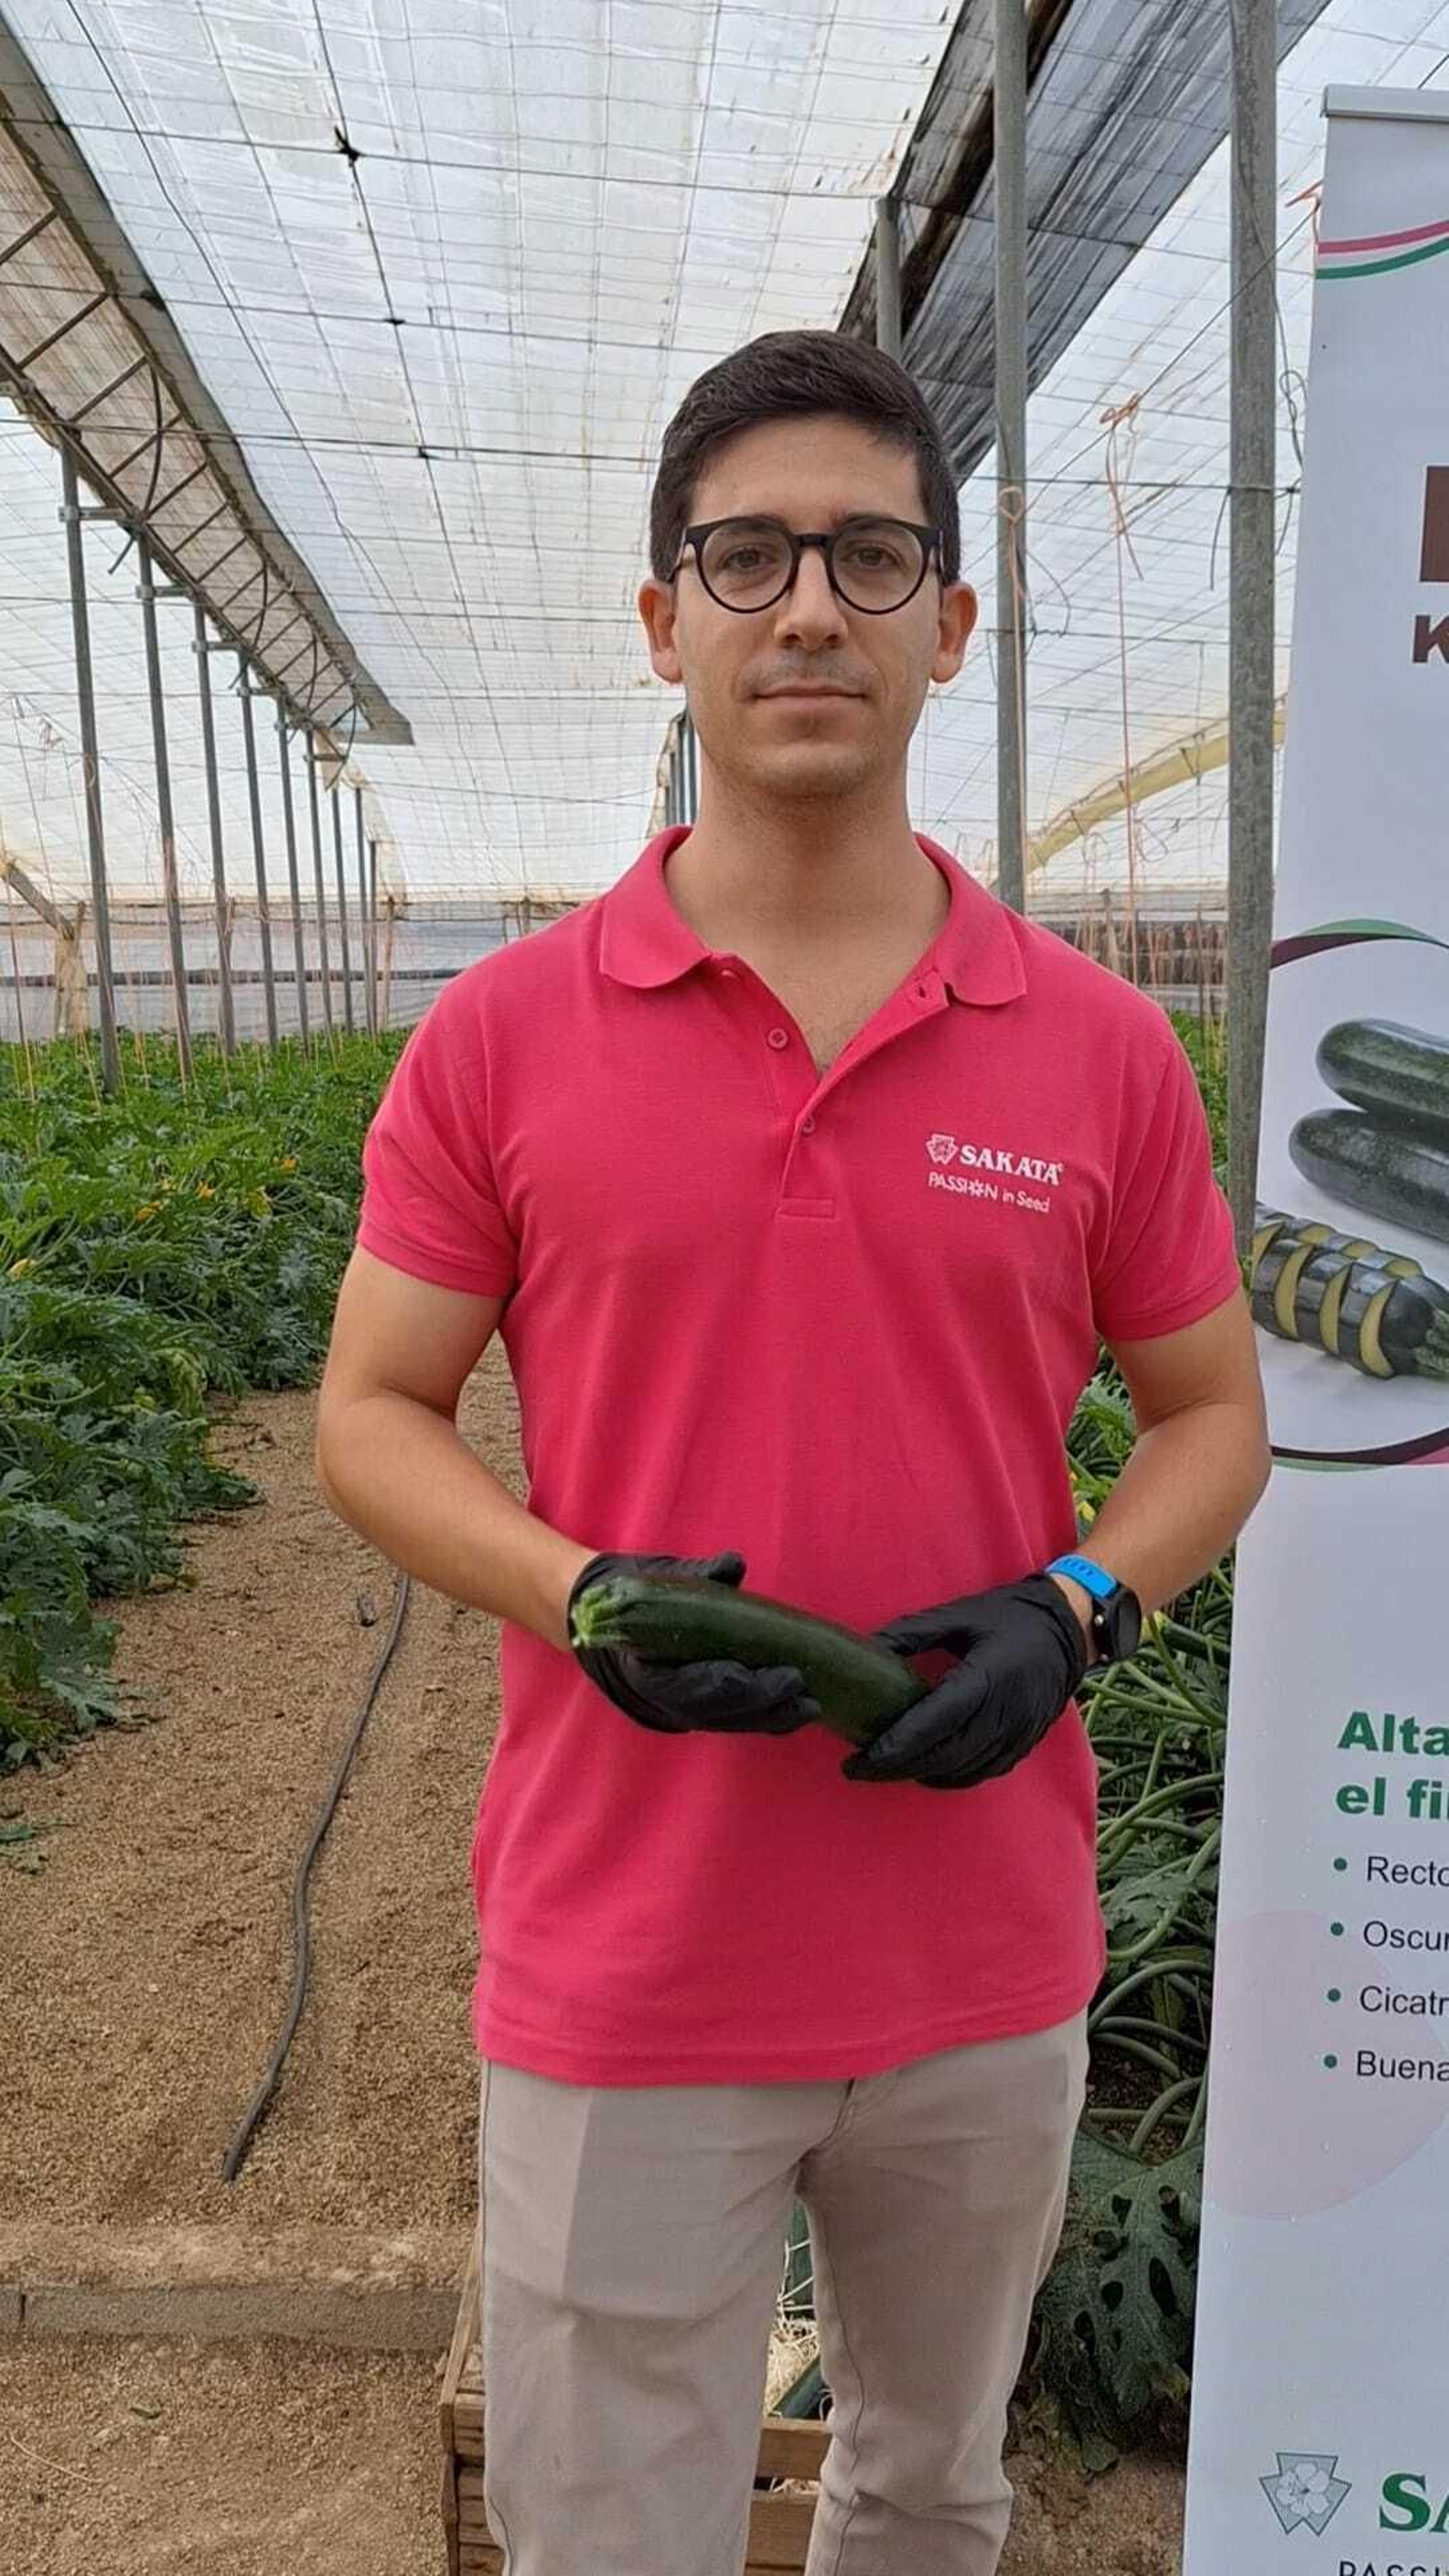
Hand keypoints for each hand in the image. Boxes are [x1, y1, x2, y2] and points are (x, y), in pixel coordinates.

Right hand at [568, 1551, 820, 1736]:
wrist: (605, 1616)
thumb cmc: (635, 1594)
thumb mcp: (658, 1580)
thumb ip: (696, 1575)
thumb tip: (732, 1565)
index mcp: (644, 1667)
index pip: (691, 1687)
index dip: (729, 1685)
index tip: (759, 1673)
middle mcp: (662, 1696)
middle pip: (717, 1713)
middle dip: (761, 1705)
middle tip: (799, 1688)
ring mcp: (682, 1705)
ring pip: (729, 1722)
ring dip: (770, 1718)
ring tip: (808, 1707)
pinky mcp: (701, 1706)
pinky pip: (734, 1719)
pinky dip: (764, 1717)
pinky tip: (795, 1709)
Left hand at [842, 1573, 1087, 1788]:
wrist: (1067, 1630)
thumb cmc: (1008, 1617)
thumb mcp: (958, 1615)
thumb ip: (911, 1633)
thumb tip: (864, 1646)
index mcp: (988, 1676)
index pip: (936, 1721)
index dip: (898, 1744)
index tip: (860, 1756)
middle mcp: (1006, 1712)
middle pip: (944, 1755)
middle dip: (896, 1767)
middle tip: (855, 1768)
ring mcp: (1018, 1734)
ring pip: (961, 1771)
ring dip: (919, 1774)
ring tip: (881, 1767)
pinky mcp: (1023, 1746)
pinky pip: (980, 1774)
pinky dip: (948, 1777)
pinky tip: (922, 1768)